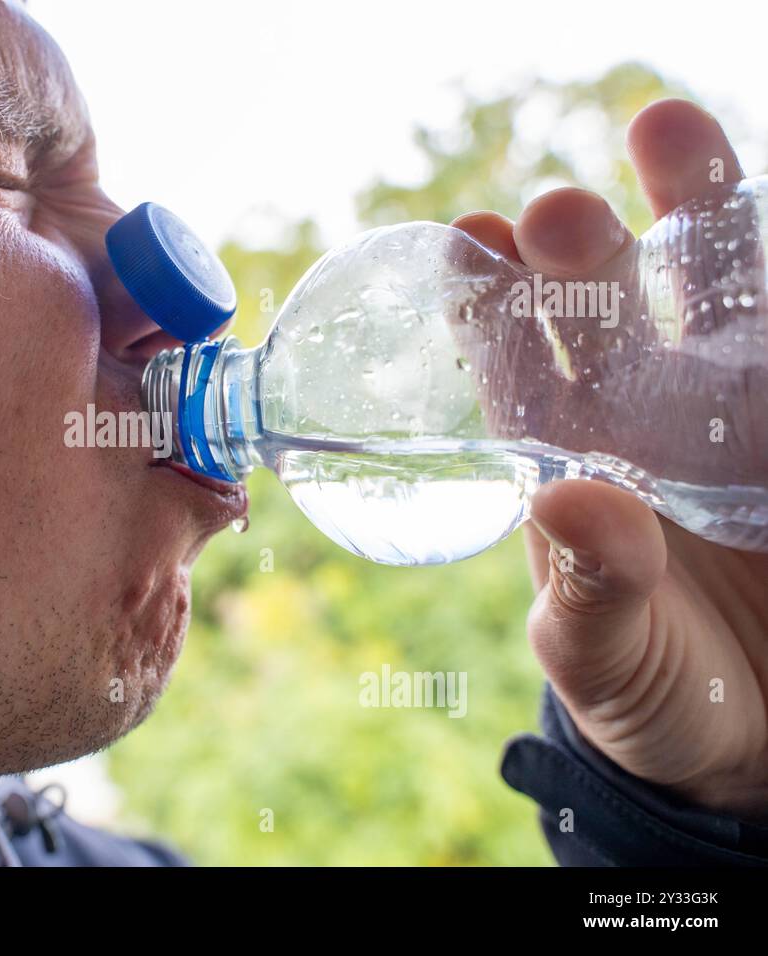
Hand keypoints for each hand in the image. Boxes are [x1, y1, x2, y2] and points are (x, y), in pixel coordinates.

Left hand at [454, 99, 767, 819]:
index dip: (486, 304)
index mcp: (560, 461)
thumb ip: (590, 589)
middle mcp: (638, 414)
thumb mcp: (604, 655)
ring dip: (692, 211)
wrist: (755, 732)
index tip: (465, 245)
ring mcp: (727, 406)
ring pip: (706, 289)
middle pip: (601, 308)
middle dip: (577, 251)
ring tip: (666, 131)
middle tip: (555, 212)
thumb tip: (568, 504)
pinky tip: (767, 218)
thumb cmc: (646, 689)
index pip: (511, 368)